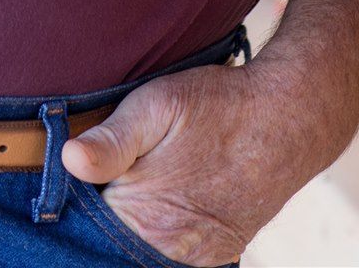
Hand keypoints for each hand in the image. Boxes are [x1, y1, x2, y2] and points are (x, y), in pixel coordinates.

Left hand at [59, 56, 350, 266]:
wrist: (288, 119)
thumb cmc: (217, 107)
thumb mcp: (156, 105)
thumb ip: (111, 139)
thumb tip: (69, 160)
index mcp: (144, 221)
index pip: (84, 230)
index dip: (75, 203)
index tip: (76, 178)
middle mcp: (170, 252)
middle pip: (112, 244)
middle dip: (100, 218)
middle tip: (108, 175)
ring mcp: (196, 257)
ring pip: (141, 249)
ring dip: (129, 225)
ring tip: (138, 181)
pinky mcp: (216, 253)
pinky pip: (171, 252)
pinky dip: (157, 232)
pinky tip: (160, 198)